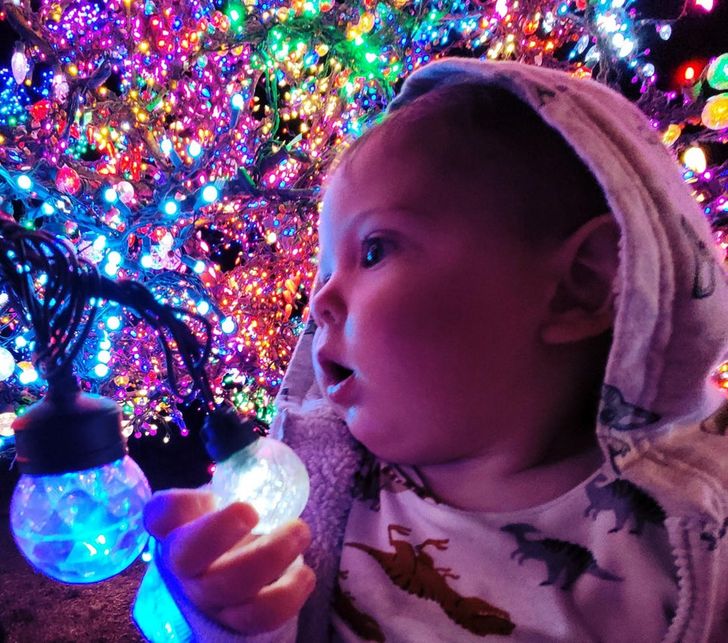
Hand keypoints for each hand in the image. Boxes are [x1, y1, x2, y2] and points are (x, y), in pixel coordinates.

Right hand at [143, 488, 315, 634]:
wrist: (221, 577)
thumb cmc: (225, 528)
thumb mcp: (222, 500)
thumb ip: (234, 478)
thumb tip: (254, 447)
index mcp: (176, 526)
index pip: (161, 513)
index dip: (174, 506)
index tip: (208, 494)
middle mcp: (185, 565)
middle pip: (188, 556)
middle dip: (222, 531)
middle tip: (253, 511)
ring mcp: (209, 597)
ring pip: (231, 586)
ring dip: (271, 556)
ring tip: (300, 531)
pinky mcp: (237, 621)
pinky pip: (261, 615)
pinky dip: (290, 594)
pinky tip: (305, 573)